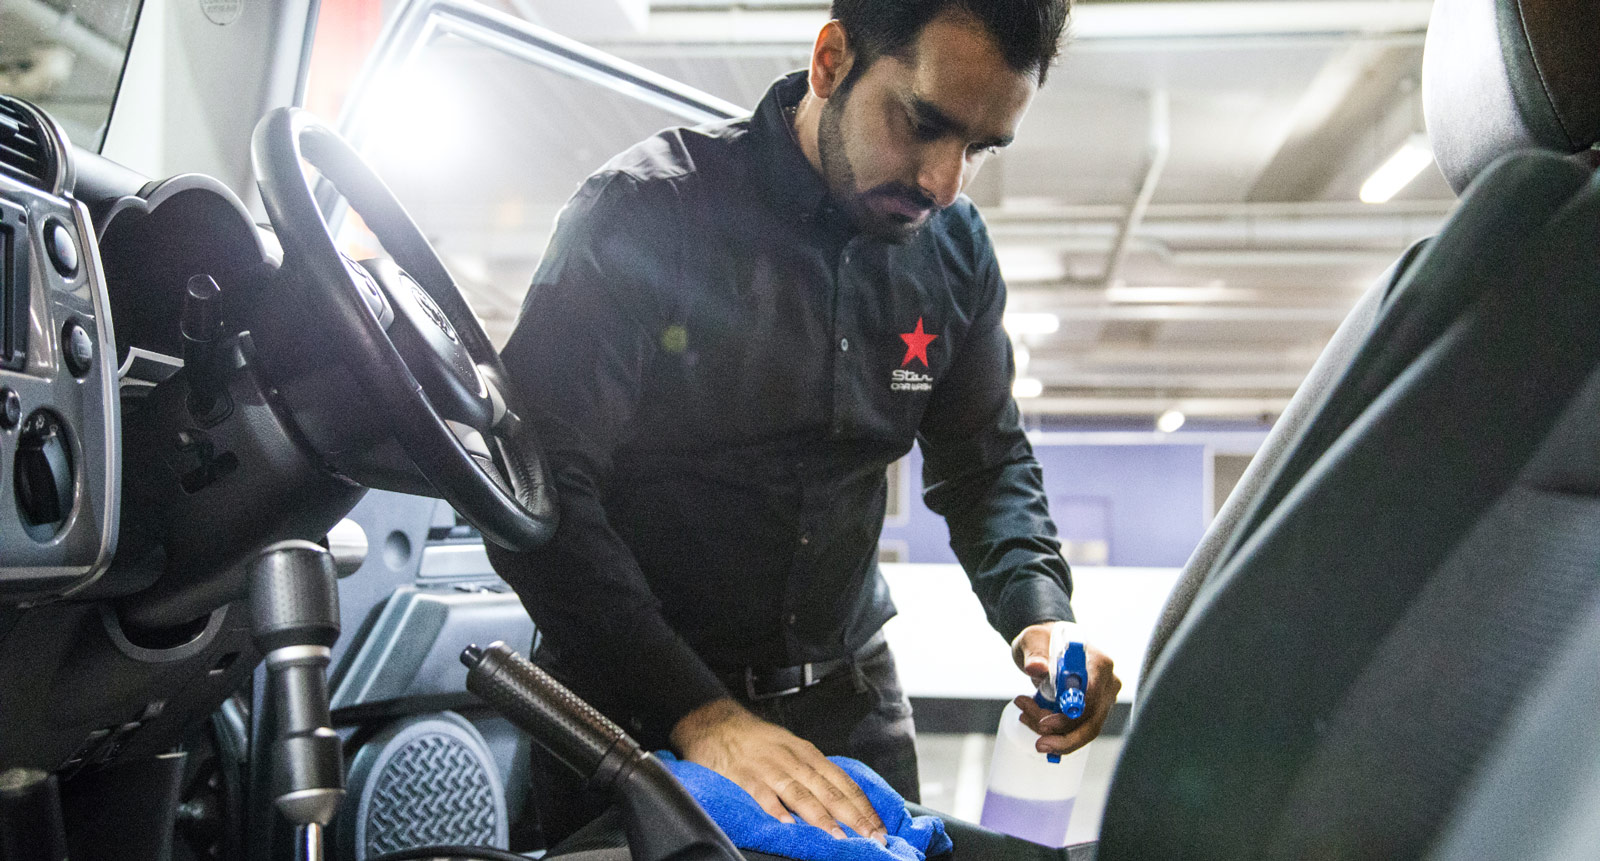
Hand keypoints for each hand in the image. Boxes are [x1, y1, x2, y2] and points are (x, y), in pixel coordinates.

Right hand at [670, 698, 887, 842]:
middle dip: (853, 816)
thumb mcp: (793, 749)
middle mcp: (794, 761)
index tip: (878, 827)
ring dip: (821, 817)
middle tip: (871, 837)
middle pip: (829, 790)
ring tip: (838, 836)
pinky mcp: (744, 776)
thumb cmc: (759, 741)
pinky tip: (787, 823)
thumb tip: (842, 800)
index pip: (843, 782)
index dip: (863, 806)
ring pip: (800, 794)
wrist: (718, 723)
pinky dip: (775, 808)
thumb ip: (814, 773)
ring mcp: (769, 768)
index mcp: (808, 755)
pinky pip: (762, 794)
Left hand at [1011, 621, 1121, 757]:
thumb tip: (1036, 667)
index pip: (1091, 698)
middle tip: (1035, 737)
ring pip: (1084, 730)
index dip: (1069, 716)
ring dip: (1054, 734)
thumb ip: (1035, 653)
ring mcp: (1103, 699)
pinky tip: (1033, 720)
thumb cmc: (1043, 640)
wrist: (1046, 645)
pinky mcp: (1094, 710)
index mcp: (1099, 663)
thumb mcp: (1033, 640)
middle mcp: (1107, 683)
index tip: (1043, 722)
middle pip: (1091, 721)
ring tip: (1025, 717)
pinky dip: (1056, 732)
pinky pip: (1078, 730)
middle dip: (1061, 734)